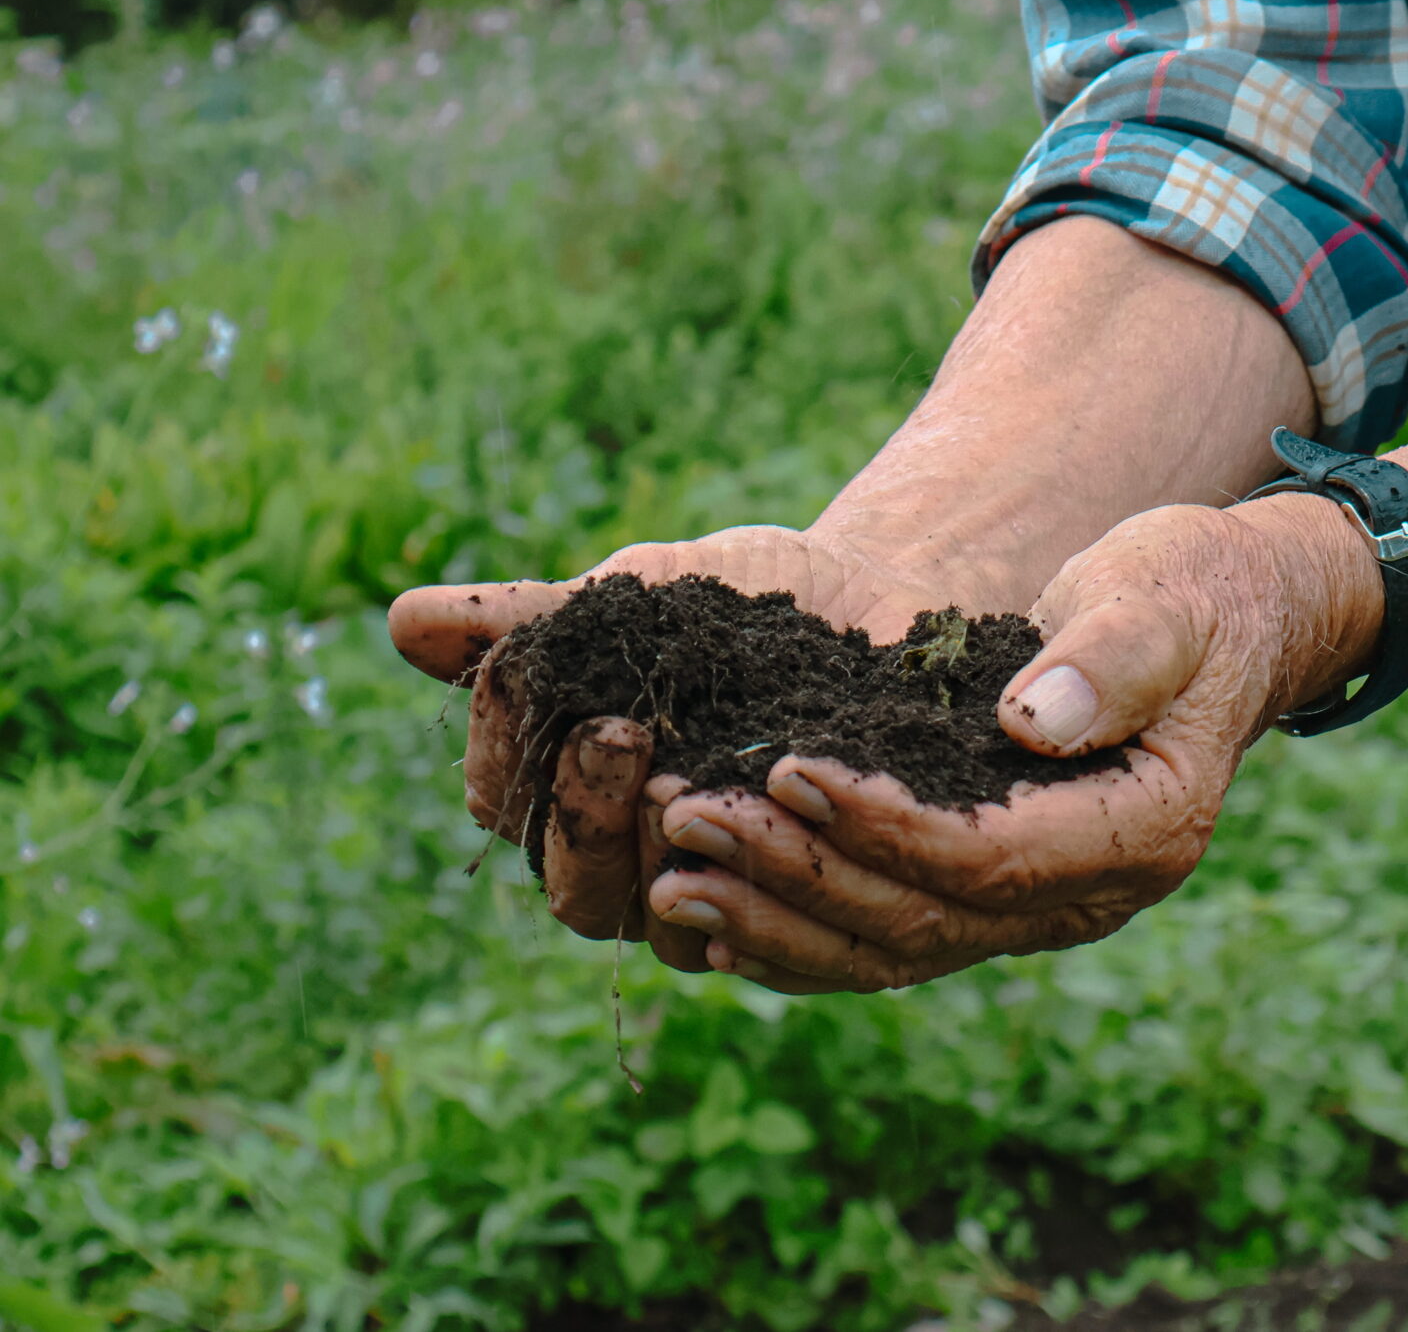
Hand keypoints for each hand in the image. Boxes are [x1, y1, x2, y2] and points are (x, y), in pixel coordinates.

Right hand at [387, 524, 996, 970]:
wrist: (887, 609)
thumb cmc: (751, 603)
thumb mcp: (650, 595)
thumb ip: (539, 619)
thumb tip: (403, 621)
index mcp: (576, 799)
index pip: (506, 807)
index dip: (506, 757)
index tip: (530, 683)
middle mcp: (640, 868)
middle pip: (576, 892)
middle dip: (586, 815)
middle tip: (619, 734)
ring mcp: (726, 897)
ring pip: (668, 921)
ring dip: (665, 855)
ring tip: (685, 779)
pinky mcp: (809, 907)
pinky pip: (775, 929)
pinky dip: (762, 881)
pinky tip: (770, 823)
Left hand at [643, 495, 1380, 992]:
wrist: (1216, 623)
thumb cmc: (1191, 595)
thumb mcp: (1167, 598)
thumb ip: (1114, 656)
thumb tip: (1033, 719)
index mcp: (1143, 833)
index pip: (994, 858)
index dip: (887, 825)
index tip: (790, 769)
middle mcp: (1090, 896)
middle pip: (926, 921)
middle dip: (800, 875)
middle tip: (685, 818)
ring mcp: (1039, 909)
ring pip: (893, 952)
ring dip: (775, 922)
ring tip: (668, 879)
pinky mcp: (988, 894)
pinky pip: (884, 941)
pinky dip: (795, 936)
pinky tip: (709, 916)